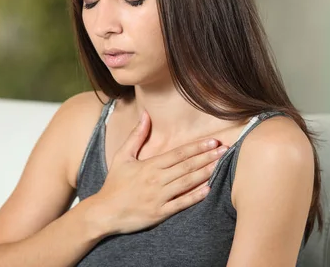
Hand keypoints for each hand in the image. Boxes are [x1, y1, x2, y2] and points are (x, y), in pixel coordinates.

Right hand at [93, 110, 227, 234]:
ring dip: (205, 173)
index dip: (197, 147)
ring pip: (186, 183)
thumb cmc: (114, 183)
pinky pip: (181, 204)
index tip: (212, 141)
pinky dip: (195, 197)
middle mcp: (156, 180)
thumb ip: (136, 136)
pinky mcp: (160, 213)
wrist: (105, 212)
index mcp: (149, 166)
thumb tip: (145, 115)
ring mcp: (159, 197)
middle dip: (207, 157)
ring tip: (220, 165)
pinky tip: (208, 190)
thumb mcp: (122, 156)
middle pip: (186, 166)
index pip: (178, 154)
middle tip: (225, 150)